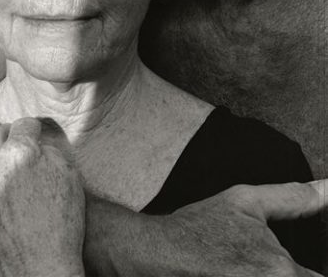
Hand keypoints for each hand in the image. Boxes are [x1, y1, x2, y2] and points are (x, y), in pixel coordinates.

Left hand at [0, 109, 85, 276]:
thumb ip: (47, 149)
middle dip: (5, 134)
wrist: (43, 272)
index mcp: (18, 152)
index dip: (35, 130)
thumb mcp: (68, 176)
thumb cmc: (62, 224)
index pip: (24, 126)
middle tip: (15, 144)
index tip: (40, 138)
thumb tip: (34, 140)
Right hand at [84, 181, 326, 276]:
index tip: (308, 261)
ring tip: (252, 265)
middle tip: (264, 260)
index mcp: (280, 271)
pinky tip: (244, 272)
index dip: (317, 268)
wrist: (156, 256)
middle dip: (297, 271)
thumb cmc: (199, 228)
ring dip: (281, 274)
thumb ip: (293, 198)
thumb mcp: (244, 202)